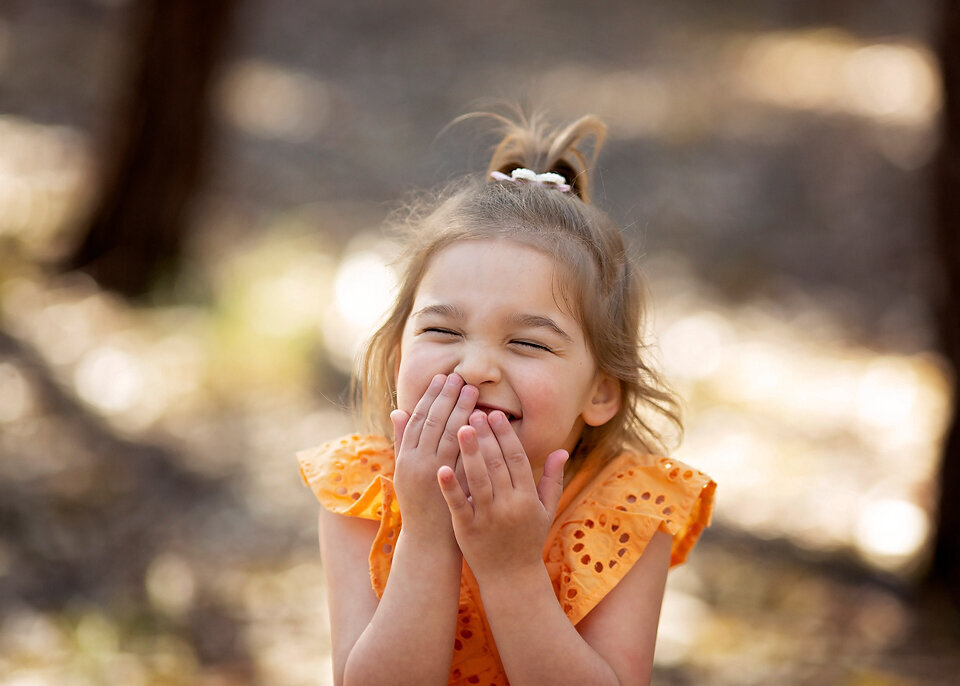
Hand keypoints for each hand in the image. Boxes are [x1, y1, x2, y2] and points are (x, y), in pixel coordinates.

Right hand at [391, 373, 477, 539]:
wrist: (428, 540)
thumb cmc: (419, 503)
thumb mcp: (404, 471)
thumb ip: (403, 441)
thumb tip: (397, 411)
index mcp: (405, 457)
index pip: (418, 418)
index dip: (430, 396)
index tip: (442, 378)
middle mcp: (418, 463)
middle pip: (433, 421)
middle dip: (447, 397)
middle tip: (461, 378)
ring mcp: (435, 474)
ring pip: (448, 434)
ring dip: (461, 409)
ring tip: (472, 391)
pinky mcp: (453, 485)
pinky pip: (463, 454)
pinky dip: (471, 436)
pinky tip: (481, 420)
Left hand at [437, 410, 567, 579]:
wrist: (511, 578)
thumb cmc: (527, 539)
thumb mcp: (545, 510)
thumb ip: (552, 479)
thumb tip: (562, 449)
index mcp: (527, 498)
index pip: (516, 459)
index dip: (505, 435)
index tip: (495, 414)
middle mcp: (509, 506)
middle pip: (496, 464)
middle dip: (485, 437)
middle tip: (474, 411)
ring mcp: (487, 518)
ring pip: (478, 480)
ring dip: (469, 453)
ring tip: (459, 427)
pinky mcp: (467, 529)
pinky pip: (458, 505)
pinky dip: (450, 487)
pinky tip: (440, 468)